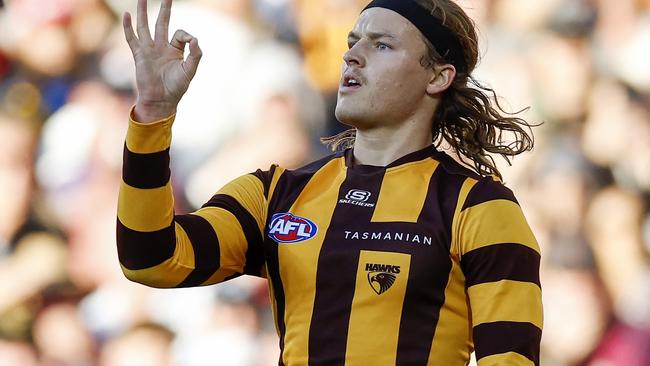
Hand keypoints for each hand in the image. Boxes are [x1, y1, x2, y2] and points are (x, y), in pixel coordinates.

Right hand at [123, 0, 201, 122]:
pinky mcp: (139, 55)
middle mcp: (161, 47)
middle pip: (162, 23)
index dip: (187, 35)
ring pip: (145, 26)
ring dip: (143, 12)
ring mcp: (149, 50)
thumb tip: (195, 38)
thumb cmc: (176, 87)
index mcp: (175, 50)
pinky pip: (132, 38)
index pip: (180, 34)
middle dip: (164, 9)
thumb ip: (195, 54)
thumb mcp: (190, 70)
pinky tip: (126, 14)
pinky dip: (128, 27)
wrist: (161, 100)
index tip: (192, 42)